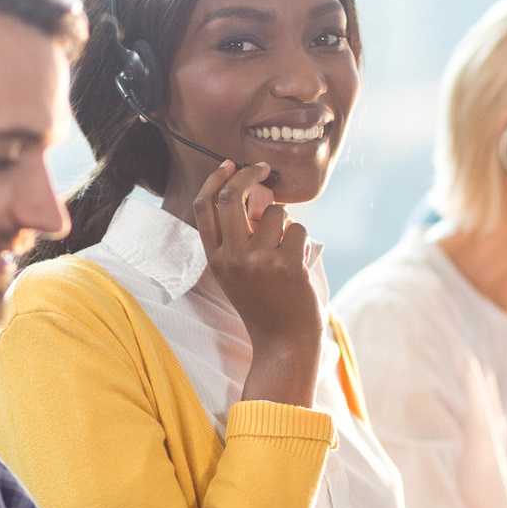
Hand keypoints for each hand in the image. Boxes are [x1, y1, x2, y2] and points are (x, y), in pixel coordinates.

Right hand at [191, 160, 321, 407]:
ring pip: (275, 212)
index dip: (216, 179)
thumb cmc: (264, 304)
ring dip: (286, 222)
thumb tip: (257, 193)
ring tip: (287, 249)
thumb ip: (239, 236)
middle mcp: (232, 257)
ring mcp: (259, 261)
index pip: (204, 207)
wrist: (283, 343)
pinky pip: (298, 229)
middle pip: (233, 195)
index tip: (229, 164)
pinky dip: (301, 241)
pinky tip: (298, 264)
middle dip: (250, 175)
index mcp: (215, 259)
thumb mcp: (237, 273)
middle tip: (264, 170)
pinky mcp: (286, 265)